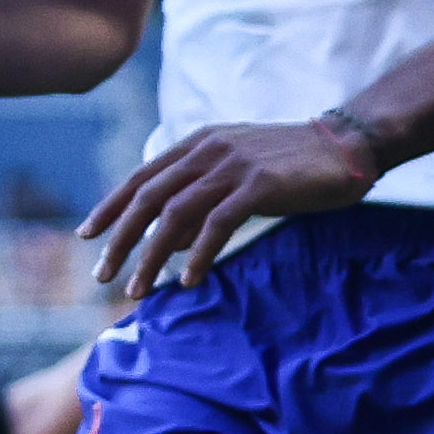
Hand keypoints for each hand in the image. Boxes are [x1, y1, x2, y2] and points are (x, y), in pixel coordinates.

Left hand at [79, 114, 384, 297]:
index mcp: (199, 144)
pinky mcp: (258, 185)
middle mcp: (208, 151)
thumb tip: (168, 243)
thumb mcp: (237, 174)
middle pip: (148, 198)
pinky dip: (198, 255)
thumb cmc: (292, 165)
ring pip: (175, 214)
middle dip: (120, 239)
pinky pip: (217, 224)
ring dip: (151, 256)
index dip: (111, 207)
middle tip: (102, 275)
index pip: (141, 177)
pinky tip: (187, 281)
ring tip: (138, 289)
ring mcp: (232, 166)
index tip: (88, 235)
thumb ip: (201, 200)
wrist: (346, 145)